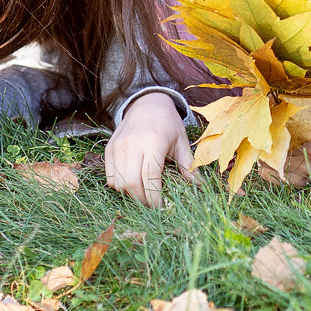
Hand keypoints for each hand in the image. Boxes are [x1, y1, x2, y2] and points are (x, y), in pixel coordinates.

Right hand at [105, 93, 193, 207]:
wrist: (147, 103)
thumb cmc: (168, 124)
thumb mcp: (181, 142)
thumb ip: (188, 166)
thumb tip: (200, 186)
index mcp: (154, 141)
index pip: (150, 177)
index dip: (155, 197)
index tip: (162, 206)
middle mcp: (133, 144)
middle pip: (132, 183)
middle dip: (142, 200)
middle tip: (152, 204)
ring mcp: (118, 146)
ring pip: (118, 183)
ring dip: (130, 194)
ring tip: (143, 194)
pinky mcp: (109, 148)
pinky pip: (109, 177)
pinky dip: (119, 186)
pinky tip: (132, 183)